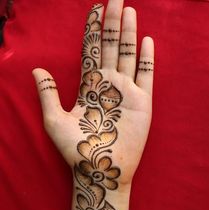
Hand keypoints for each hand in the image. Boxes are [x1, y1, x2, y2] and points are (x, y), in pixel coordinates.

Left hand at [33, 0, 153, 187]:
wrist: (101, 169)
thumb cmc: (77, 149)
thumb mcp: (55, 121)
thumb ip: (48, 93)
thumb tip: (36, 69)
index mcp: (88, 86)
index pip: (90, 50)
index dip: (92, 30)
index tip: (94, 8)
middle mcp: (108, 84)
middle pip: (111, 46)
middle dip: (113, 22)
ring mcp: (126, 92)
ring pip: (128, 55)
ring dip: (129, 33)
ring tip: (129, 10)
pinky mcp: (142, 102)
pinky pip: (145, 75)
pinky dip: (146, 58)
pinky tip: (146, 41)